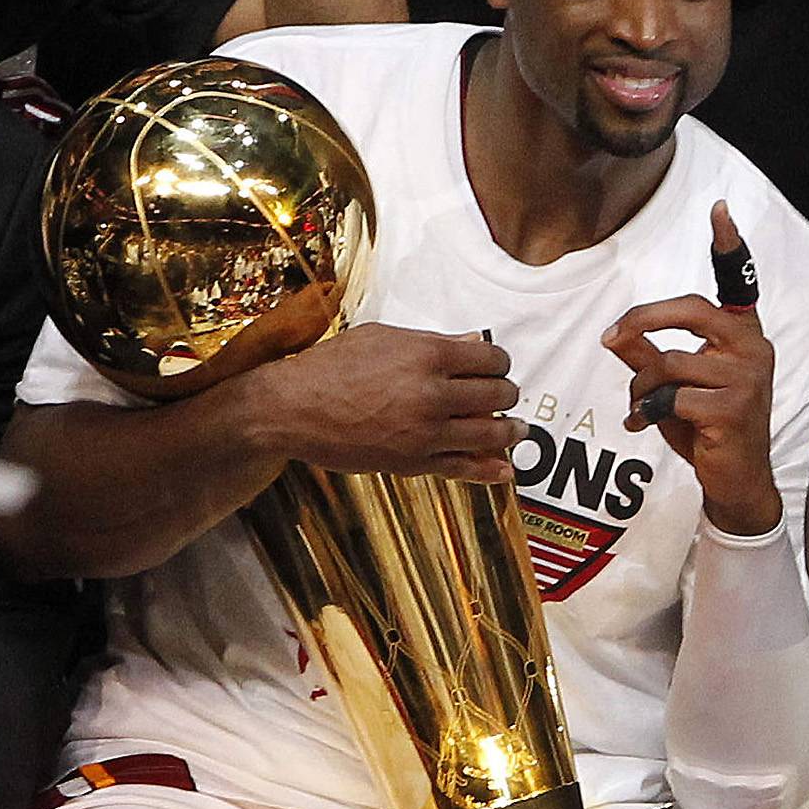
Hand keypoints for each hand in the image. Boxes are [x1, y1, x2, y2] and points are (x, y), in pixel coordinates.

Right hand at [256, 323, 524, 482]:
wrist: (292, 409)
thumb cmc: (332, 367)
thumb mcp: (383, 338)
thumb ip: (434, 341)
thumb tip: (475, 340)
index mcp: (428, 355)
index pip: (491, 358)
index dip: (500, 362)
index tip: (497, 367)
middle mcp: (433, 393)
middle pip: (499, 394)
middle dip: (507, 394)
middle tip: (505, 396)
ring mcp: (425, 431)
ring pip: (490, 433)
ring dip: (510, 431)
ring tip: (517, 430)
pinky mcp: (414, 462)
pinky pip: (463, 468)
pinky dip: (489, 470)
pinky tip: (504, 469)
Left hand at [602, 203, 781, 536]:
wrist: (737, 483)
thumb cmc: (709, 431)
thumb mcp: (675, 390)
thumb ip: (649, 358)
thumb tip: (618, 337)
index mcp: (744, 335)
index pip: (739, 282)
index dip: (730, 245)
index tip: (720, 209)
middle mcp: (752, 349)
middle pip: (691, 310)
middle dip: (643, 319)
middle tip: (611, 336)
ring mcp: (746, 378)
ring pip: (670, 361)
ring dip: (641, 386)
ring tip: (638, 408)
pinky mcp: (732, 408)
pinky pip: (671, 396)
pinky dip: (647, 411)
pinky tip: (645, 424)